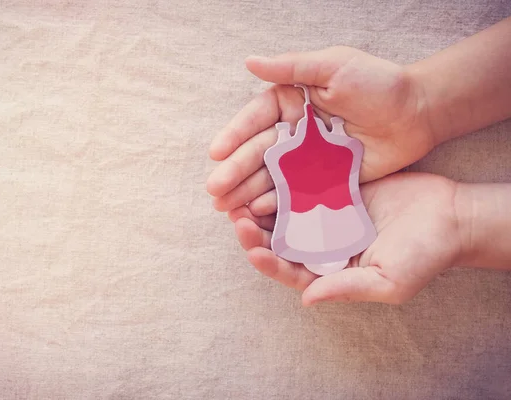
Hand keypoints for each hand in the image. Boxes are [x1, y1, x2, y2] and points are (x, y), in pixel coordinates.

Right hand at [207, 46, 434, 212]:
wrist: (418, 113)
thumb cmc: (378, 83)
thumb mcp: (333, 67)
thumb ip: (291, 68)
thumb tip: (250, 61)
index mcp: (291, 101)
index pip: (256, 119)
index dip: (234, 136)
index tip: (216, 153)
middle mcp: (294, 130)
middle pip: (258, 152)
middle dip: (234, 171)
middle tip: (214, 190)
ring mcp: (307, 158)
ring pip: (271, 176)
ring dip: (246, 191)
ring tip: (225, 207)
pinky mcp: (323, 179)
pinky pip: (294, 192)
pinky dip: (275, 202)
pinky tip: (256, 211)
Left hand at [229, 172, 461, 304]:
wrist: (451, 215)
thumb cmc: (424, 255)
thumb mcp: (389, 281)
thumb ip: (347, 289)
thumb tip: (306, 299)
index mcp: (330, 271)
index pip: (290, 270)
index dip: (269, 263)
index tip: (253, 251)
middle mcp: (323, 245)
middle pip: (280, 241)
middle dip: (256, 232)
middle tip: (237, 217)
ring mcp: (327, 216)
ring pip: (286, 213)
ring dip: (264, 205)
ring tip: (243, 195)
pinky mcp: (336, 189)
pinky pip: (305, 186)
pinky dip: (287, 182)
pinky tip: (272, 171)